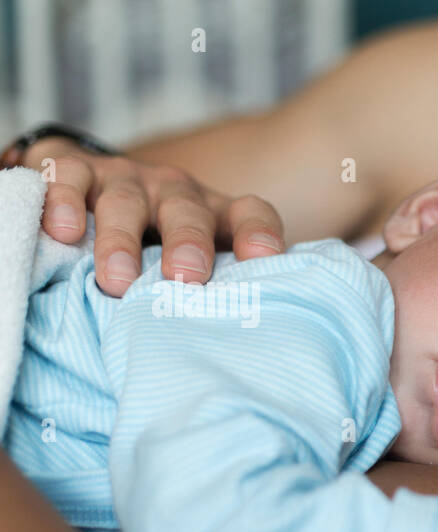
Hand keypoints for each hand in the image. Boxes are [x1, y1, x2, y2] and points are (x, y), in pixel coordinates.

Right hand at [21, 136, 285, 296]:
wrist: (93, 193)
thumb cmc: (157, 250)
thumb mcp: (192, 269)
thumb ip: (215, 293)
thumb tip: (239, 345)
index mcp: (215, 216)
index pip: (250, 213)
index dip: (258, 232)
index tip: (263, 257)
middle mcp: (176, 194)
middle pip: (188, 212)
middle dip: (188, 243)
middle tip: (185, 278)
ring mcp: (127, 179)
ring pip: (126, 203)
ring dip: (122, 240)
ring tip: (117, 281)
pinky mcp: (78, 169)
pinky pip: (70, 177)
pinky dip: (64, 200)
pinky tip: (63, 231)